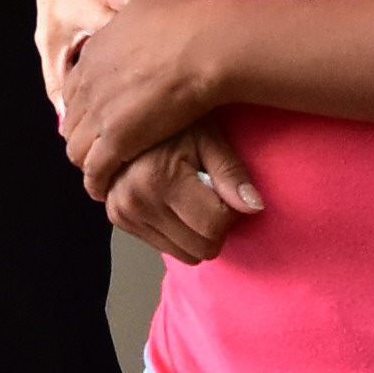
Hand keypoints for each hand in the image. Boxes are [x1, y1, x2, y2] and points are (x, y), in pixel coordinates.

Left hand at [59, 0, 224, 193]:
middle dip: (82, 137)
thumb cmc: (182, 19)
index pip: (73, 88)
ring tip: (102, 173)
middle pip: (72, 122)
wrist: (204, 46)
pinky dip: (97, 181)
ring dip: (87, 162)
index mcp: (92, 53)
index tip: (97, 117)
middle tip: (98, 151)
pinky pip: (95, 169)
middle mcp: (88, 83)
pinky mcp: (118, 138)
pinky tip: (105, 188)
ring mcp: (100, 112)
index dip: (84, 106)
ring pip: (77, 149)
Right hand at [100, 119, 265, 263]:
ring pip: (184, 254)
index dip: (230, 212)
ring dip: (196, 233)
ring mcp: (124, 213)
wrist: (126, 118)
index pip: (213, 226)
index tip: (224, 191)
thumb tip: (254, 207)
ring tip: (190, 199)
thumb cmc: (174, 124)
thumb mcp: (208, 138)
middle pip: (200, 248)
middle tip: (210, 196)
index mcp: (159, 178)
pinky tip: (173, 204)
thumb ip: (230, 173)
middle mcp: (136, 201)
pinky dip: (177, 232)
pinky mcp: (119, 220)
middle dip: (214, 227)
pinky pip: (165, 247)